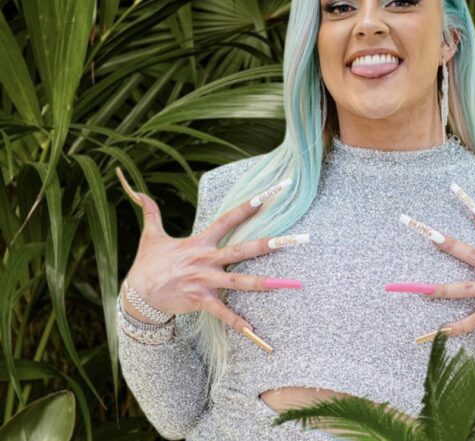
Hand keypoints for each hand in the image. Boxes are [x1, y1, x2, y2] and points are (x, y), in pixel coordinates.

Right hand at [116, 167, 303, 347]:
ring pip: (238, 281)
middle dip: (268, 244)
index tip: (265, 196)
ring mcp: (205, 281)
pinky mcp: (201, 301)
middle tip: (291, 239)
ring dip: (262, 283)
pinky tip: (254, 330)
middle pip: (242, 250)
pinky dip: (237, 322)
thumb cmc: (148, 265)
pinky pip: (223, 313)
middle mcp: (206, 260)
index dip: (245, 208)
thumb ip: (150, 212)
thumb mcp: (150, 236)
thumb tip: (140, 192)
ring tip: (285, 284)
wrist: (137, 296)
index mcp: (199, 243)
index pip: (226, 220)